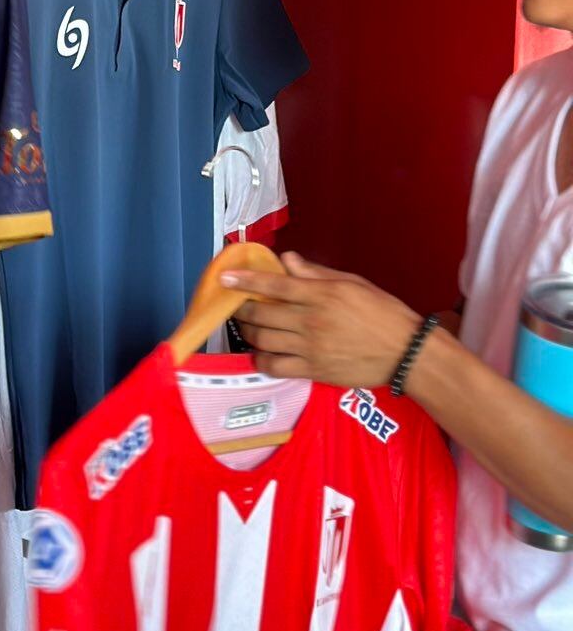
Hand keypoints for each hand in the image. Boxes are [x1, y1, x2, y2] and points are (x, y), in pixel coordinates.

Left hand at [219, 251, 418, 386]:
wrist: (405, 352)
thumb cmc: (383, 313)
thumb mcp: (353, 284)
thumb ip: (316, 273)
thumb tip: (285, 260)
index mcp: (321, 294)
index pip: (274, 285)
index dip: (245, 281)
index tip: (225, 277)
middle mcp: (311, 320)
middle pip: (261, 314)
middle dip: (242, 309)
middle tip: (237, 306)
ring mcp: (309, 347)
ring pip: (262, 340)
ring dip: (248, 333)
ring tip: (248, 328)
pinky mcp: (312, 370)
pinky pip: (274, 366)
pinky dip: (261, 360)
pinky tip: (261, 353)